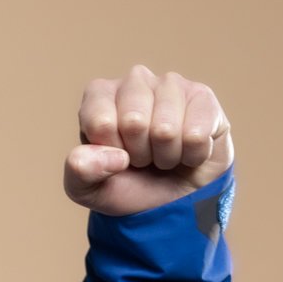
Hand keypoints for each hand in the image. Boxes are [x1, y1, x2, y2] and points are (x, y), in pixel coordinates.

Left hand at [65, 68, 231, 214]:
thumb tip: (109, 155)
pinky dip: (192, 156)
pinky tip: (188, 151)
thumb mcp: (88, 189)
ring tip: (164, 156)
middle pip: (134, 121)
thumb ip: (80, 172)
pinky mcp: (203, 97)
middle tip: (142, 159)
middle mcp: (135, 81)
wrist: (170, 200)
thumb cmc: (126, 186)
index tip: (115, 157)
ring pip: (166, 129)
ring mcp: (170, 84)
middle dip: (139, 154)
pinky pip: (196, 134)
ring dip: (166, 157)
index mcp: (100, 96)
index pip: (100, 120)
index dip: (109, 152)